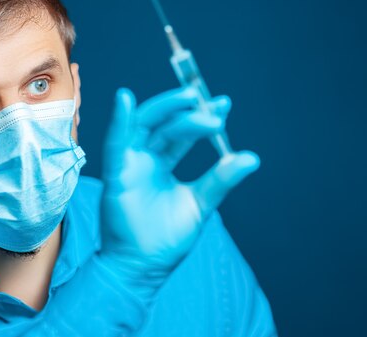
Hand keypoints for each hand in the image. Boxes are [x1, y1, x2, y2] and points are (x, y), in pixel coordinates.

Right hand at [98, 86, 259, 299]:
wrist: (144, 268)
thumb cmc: (166, 239)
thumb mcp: (200, 203)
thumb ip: (220, 179)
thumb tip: (251, 158)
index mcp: (161, 164)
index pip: (182, 133)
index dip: (201, 117)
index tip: (224, 105)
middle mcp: (144, 159)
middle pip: (164, 123)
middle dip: (188, 111)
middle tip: (212, 107)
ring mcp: (129, 164)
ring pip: (143, 124)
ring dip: (164, 107)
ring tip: (190, 97)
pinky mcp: (116, 174)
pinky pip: (115, 143)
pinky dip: (119, 120)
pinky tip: (125, 99)